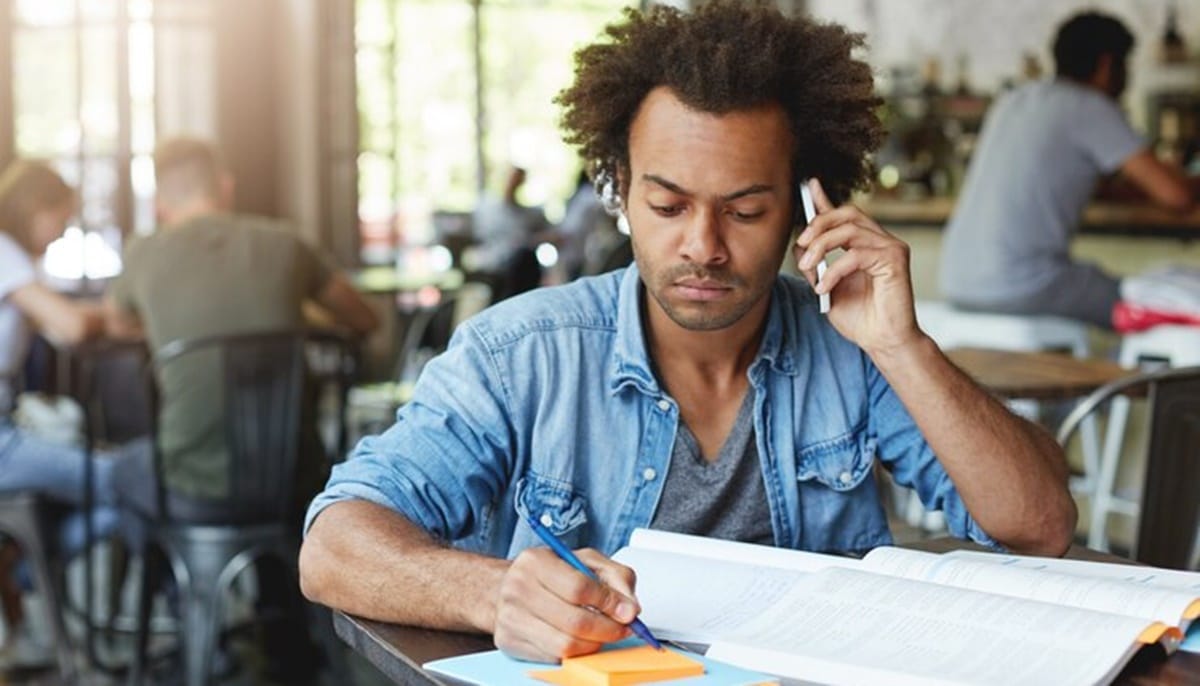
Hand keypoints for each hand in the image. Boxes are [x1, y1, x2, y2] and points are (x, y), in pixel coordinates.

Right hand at [493, 547, 639, 661]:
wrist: (505, 587)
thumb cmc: (549, 572)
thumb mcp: (585, 560)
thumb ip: (615, 576)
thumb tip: (630, 608)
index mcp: (536, 561)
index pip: (580, 588)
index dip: (610, 603)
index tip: (628, 611)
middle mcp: (518, 589)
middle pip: (574, 622)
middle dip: (608, 630)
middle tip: (622, 628)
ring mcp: (511, 618)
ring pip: (565, 645)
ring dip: (593, 644)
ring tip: (601, 634)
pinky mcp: (510, 642)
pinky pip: (553, 657)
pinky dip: (574, 652)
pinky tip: (579, 639)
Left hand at [794, 178, 921, 355]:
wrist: (882, 341)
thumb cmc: (859, 319)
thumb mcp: (826, 288)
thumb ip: (816, 265)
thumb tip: (799, 246)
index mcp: (864, 244)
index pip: (843, 215)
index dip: (825, 199)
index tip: (808, 186)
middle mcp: (880, 241)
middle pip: (847, 213)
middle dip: (818, 224)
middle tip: (801, 244)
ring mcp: (890, 248)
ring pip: (850, 229)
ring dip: (822, 246)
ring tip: (808, 267)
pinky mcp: (896, 260)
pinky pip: (857, 254)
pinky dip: (834, 270)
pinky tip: (824, 287)